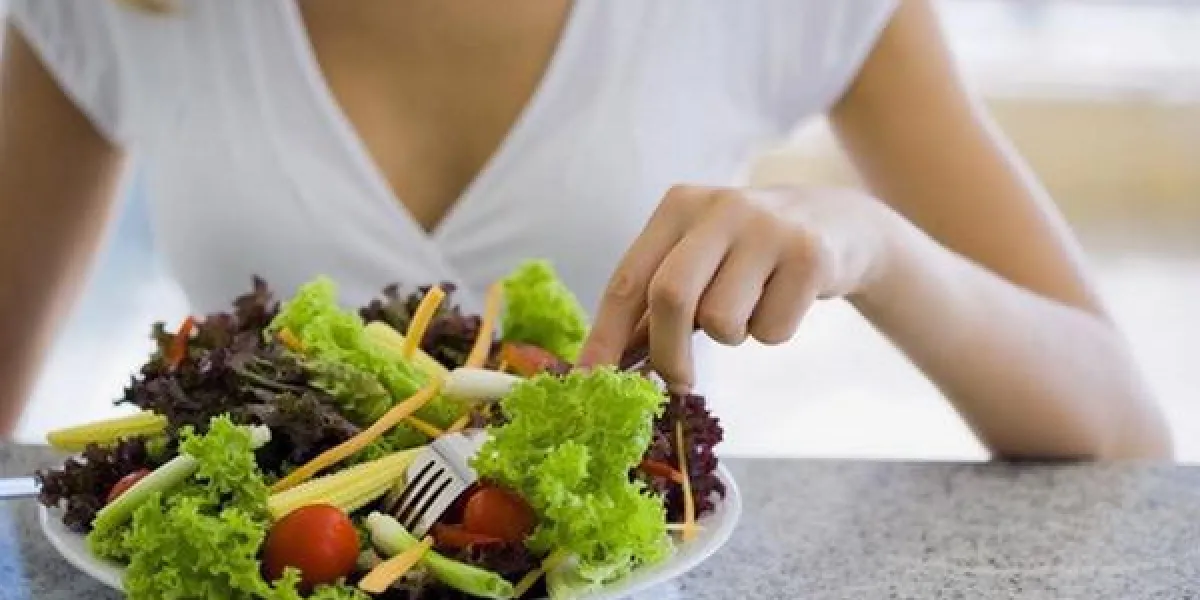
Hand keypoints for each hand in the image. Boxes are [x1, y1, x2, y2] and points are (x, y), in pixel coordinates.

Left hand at [577, 184, 896, 390]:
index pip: (629, 279)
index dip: (605, 335)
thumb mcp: (699, 261)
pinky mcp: (810, 256)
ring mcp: (768, 229)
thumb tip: (606, 366)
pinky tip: (785, 300)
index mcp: (679, 207)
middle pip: (671, 297)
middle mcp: (721, 208)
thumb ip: (654, 306)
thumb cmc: (750, 253)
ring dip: (732, 335)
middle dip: (667, 353)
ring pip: (723, 321)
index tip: (590, 379)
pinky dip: (772, 332)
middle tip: (677, 383)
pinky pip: (771, 330)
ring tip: (750, 308)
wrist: (840, 225)